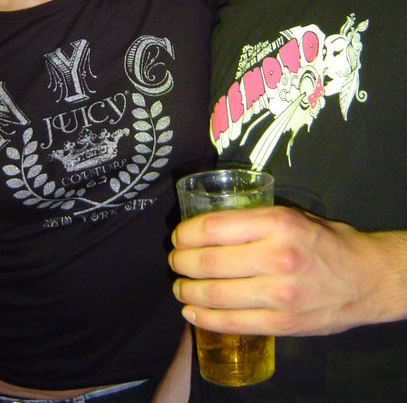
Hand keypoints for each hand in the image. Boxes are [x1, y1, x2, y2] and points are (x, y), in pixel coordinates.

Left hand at [169, 206, 406, 336]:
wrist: (366, 279)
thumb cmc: (326, 242)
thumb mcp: (291, 216)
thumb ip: (253, 220)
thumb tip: (208, 225)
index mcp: (278, 223)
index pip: (214, 227)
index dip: (186, 233)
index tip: (178, 236)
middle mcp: (277, 257)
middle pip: (209, 261)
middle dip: (181, 262)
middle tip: (174, 260)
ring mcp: (279, 294)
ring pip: (216, 294)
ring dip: (187, 292)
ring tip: (179, 287)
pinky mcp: (282, 324)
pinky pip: (233, 323)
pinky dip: (205, 319)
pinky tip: (191, 312)